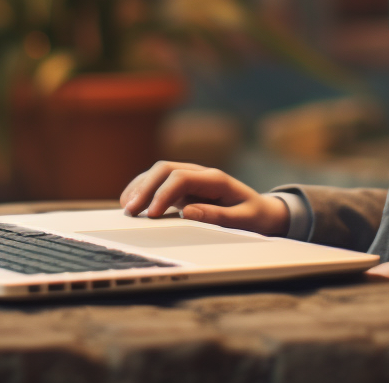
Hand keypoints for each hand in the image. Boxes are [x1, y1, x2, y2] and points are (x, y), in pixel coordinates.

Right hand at [119, 161, 289, 235]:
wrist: (262, 210)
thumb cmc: (254, 216)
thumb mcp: (243, 220)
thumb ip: (217, 216)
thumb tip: (188, 212)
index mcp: (215, 179)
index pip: (181, 177)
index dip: (163, 193)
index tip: (152, 214)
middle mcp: (200, 173)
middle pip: (165, 168)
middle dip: (145, 187)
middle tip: (131, 210)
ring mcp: (190, 177)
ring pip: (159, 172)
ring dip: (141, 186)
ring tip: (127, 207)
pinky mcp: (183, 187)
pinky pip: (159, 181)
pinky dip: (143, 188)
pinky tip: (131, 201)